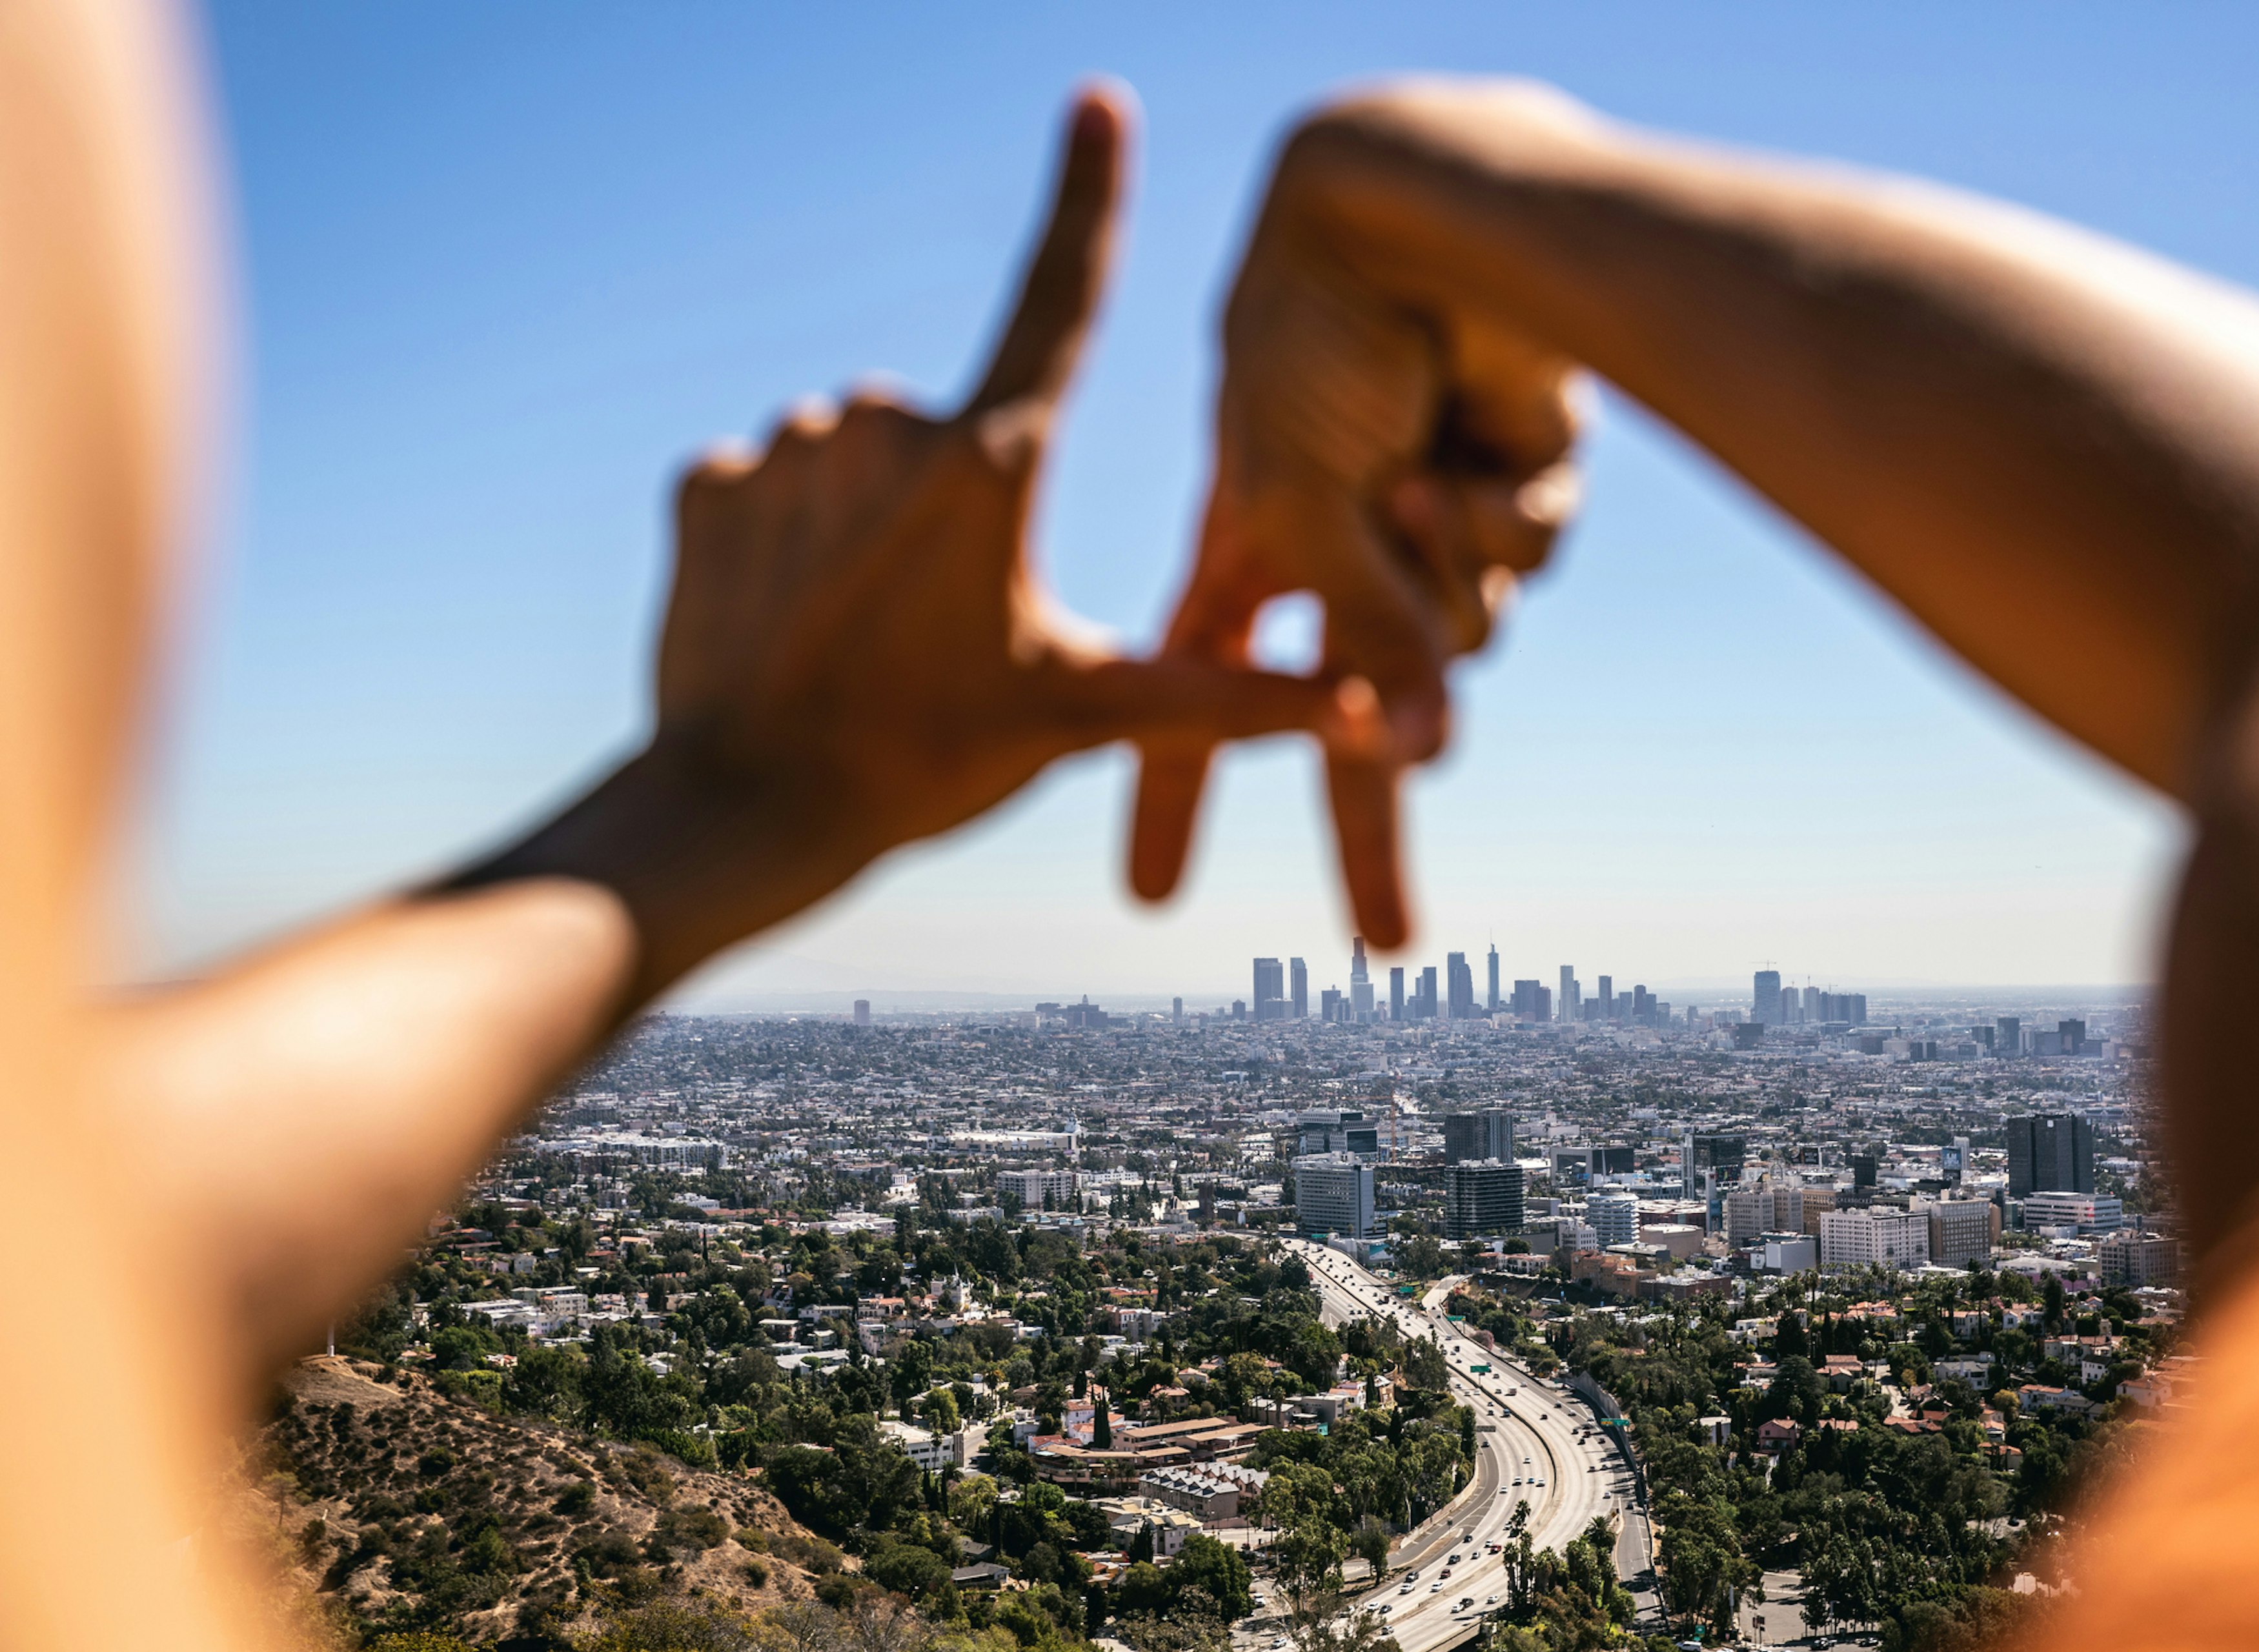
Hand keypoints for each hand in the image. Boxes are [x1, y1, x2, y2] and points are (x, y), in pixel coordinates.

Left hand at [475, 87, 1334, 994]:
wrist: (742, 812)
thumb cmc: (923, 764)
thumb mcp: (1080, 718)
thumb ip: (1223, 698)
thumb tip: (1363, 711)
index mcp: (990, 463)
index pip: (1059, 294)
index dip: (1088, 193)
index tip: (1098, 102)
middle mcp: (884, 426)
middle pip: (953, 428)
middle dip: (959, 503)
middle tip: (943, 625)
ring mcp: (784, 451)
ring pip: (857, 453)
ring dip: (872, 518)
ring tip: (868, 629)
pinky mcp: (706, 485)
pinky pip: (770, 483)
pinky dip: (788, 537)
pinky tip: (791, 617)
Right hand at [1127, 89, 1587, 945]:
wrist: (1424, 214)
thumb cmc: (1317, 340)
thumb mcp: (1302, 505)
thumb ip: (1359, 640)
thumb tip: (1426, 765)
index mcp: (1248, 557)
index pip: (1190, 708)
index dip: (1170, 804)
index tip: (1149, 898)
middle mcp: (1338, 558)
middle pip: (1358, 732)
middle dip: (1370, 840)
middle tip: (1381, 948)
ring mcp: (1429, 530)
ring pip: (1468, 638)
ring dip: (1446, 574)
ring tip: (1414, 480)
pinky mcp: (1513, 494)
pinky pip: (1526, 566)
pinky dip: (1501, 518)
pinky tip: (1468, 444)